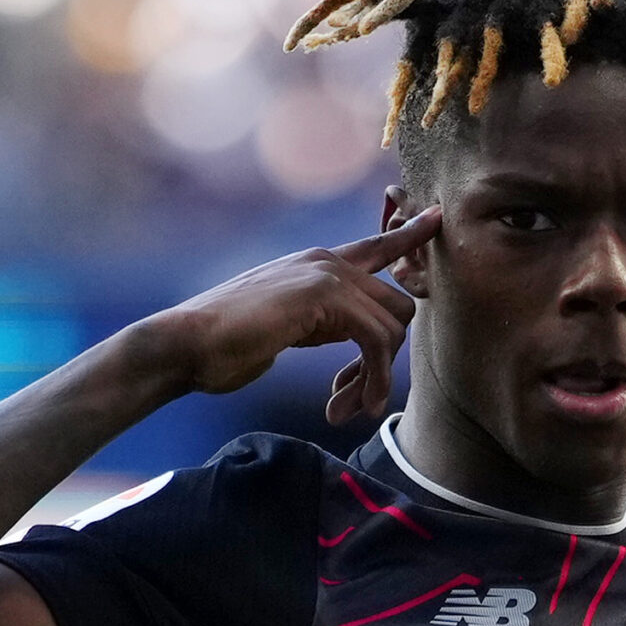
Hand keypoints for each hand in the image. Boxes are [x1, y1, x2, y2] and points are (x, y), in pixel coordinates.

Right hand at [160, 207, 437, 423]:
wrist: (187, 343)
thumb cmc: (228, 344)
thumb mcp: (289, 326)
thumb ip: (323, 321)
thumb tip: (355, 337)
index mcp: (318, 263)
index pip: (377, 246)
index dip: (409, 235)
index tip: (438, 218)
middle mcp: (327, 261)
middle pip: (398, 304)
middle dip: (386, 359)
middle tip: (355, 399)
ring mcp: (326, 274)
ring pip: (393, 327)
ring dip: (376, 378)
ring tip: (347, 408)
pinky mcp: (324, 297)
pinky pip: (377, 341)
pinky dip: (372, 379)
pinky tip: (350, 404)